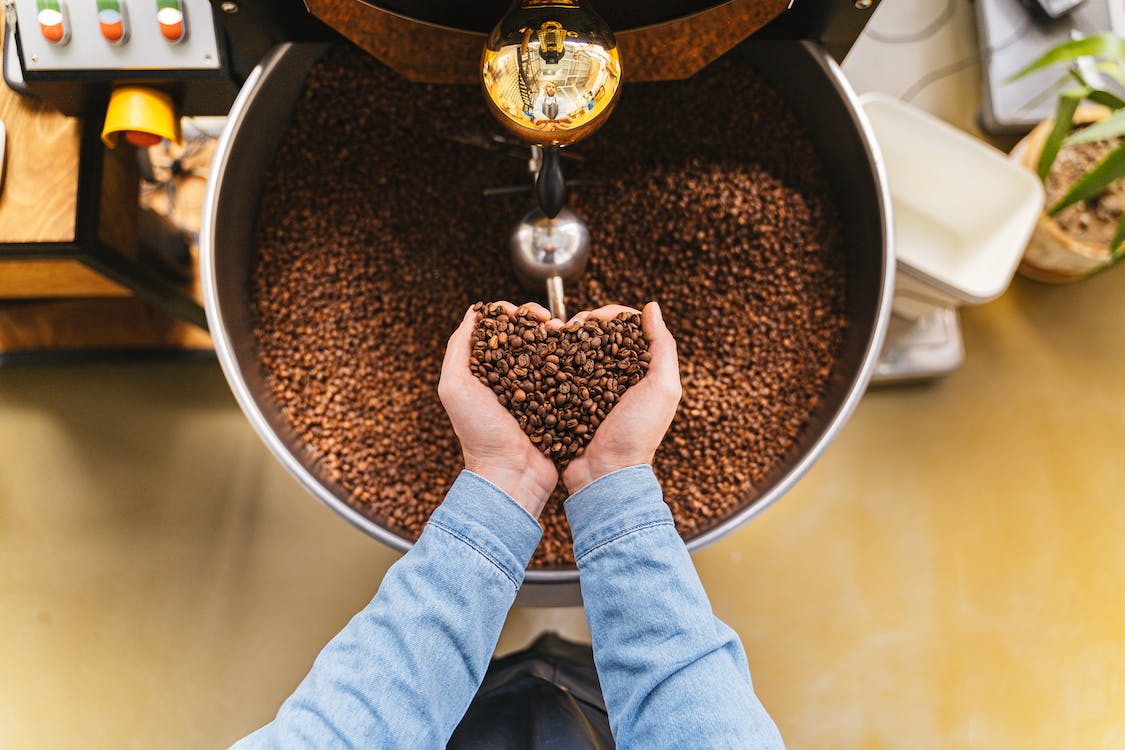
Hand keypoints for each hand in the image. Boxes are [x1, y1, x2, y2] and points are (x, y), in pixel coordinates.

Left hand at [439, 302, 558, 517]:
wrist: (511, 474)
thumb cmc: (479, 433)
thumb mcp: (455, 387)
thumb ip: (458, 348)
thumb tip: (474, 312)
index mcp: (484, 369)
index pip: (498, 328)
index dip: (511, 313)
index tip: (525, 313)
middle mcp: (509, 375)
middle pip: (525, 335)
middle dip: (538, 320)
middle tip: (550, 321)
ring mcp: (534, 388)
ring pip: (547, 350)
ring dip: (557, 337)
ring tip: (566, 333)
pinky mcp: (555, 401)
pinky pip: (565, 374)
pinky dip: (571, 359)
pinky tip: (578, 352)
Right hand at [562, 301, 681, 493]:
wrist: (604, 474)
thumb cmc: (638, 433)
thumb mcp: (663, 388)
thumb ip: (663, 346)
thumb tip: (652, 307)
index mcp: (639, 369)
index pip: (625, 328)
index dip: (610, 315)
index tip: (595, 318)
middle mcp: (614, 376)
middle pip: (597, 335)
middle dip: (582, 323)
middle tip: (570, 327)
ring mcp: (588, 388)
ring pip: (574, 350)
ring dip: (563, 339)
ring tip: (552, 336)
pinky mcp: (566, 400)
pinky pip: (557, 373)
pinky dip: (550, 359)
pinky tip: (541, 353)